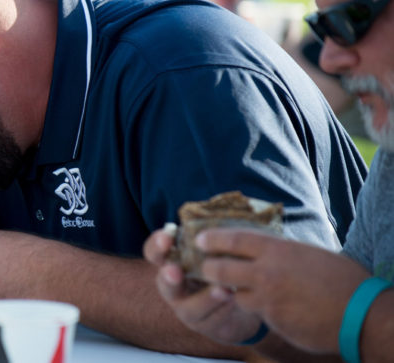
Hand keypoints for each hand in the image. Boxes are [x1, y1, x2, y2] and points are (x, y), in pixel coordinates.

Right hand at [142, 227, 263, 344]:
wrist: (237, 303)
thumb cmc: (221, 267)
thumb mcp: (213, 251)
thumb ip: (210, 238)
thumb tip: (218, 213)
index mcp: (171, 262)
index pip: (155, 252)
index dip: (158, 245)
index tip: (168, 236)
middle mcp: (174, 287)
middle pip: (164, 283)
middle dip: (169, 277)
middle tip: (175, 271)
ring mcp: (187, 309)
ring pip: (190, 308)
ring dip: (206, 299)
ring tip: (223, 289)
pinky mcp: (205, 326)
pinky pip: (213, 320)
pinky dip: (225, 310)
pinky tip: (237, 300)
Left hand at [196, 228, 369, 353]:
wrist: (360, 314)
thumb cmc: (342, 280)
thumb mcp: (309, 254)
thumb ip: (282, 252)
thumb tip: (265, 249)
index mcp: (278, 250)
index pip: (234, 239)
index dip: (213, 238)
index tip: (199, 239)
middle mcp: (267, 272)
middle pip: (220, 268)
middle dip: (209, 269)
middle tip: (206, 268)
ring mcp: (267, 298)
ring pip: (234, 293)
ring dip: (235, 292)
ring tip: (242, 289)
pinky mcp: (272, 320)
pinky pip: (256, 312)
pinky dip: (259, 309)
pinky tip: (273, 307)